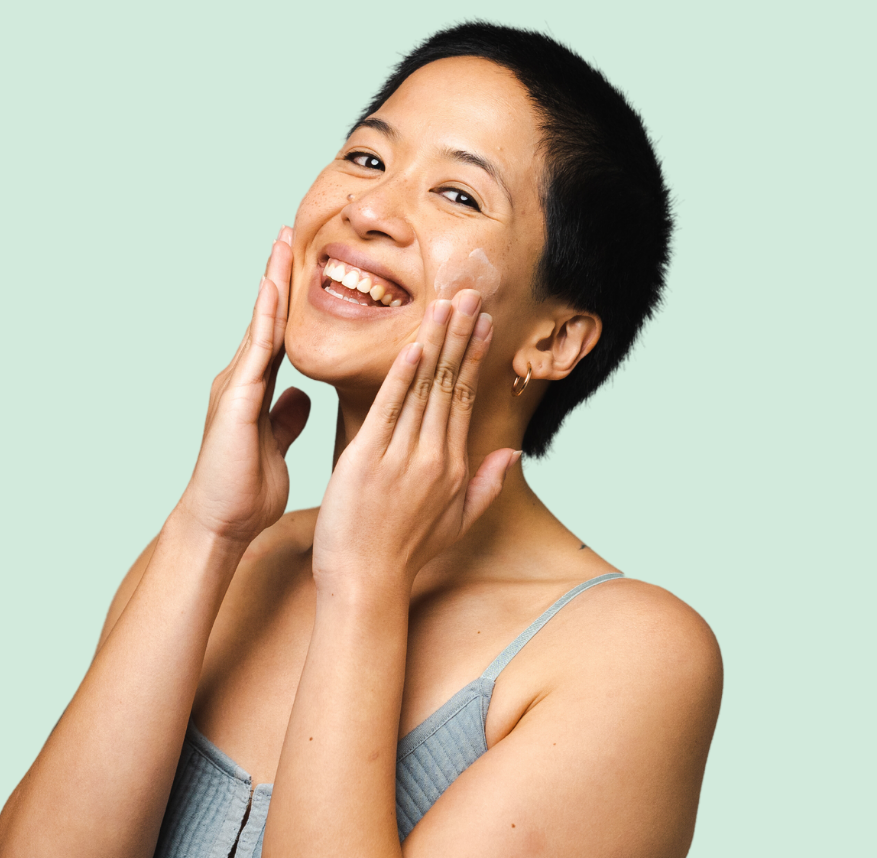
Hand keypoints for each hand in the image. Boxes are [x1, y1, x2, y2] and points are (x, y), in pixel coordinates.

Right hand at [176, 228, 311, 544]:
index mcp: (255, 388)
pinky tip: (275, 290)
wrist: (220, 523)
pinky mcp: (237, 398)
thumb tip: (301, 396)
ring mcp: (236, 385)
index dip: (288, 298)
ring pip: (260, 323)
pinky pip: (257, 349)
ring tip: (281, 244)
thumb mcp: (277, 445)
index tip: (301, 262)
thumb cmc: (245, 491)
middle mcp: (243, 379)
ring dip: (271, 282)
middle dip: (277, 274)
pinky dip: (268, 317)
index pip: (277, 333)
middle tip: (289, 232)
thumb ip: (286, 418)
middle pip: (266, 316)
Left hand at [311, 289, 517, 590]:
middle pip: (451, 385)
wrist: (365, 582)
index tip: (481, 323)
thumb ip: (486, 485)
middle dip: (461, 336)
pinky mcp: (368, 461)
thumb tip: (512, 453)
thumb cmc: (404, 554)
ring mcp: (403, 459)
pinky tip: (411, 346)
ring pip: (424, 390)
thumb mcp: (456, 522)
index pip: (465, 399)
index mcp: (454, 468)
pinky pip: (388, 411)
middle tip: (470, 294)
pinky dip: (400, 377)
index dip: (473, 357)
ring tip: (445, 305)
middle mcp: (434, 459)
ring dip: (435, 343)